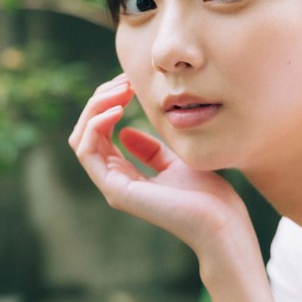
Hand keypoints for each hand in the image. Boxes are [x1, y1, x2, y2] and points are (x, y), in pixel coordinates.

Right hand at [68, 73, 255, 256]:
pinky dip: (95, 125)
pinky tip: (117, 109)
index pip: (99, 134)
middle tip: (124, 79)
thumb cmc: (207, 195)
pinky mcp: (116, 190)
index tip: (130, 82)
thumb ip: (151, 150)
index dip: (109, 103)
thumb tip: (126, 133)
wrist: (221, 221)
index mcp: (125, 175)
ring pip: (81, 138)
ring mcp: (112, 186)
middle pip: (86, 132)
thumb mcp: (176, 161)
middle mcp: (114, 181)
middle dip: (100, 100)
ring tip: (120, 89)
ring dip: (96, 107)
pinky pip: (87, 151)